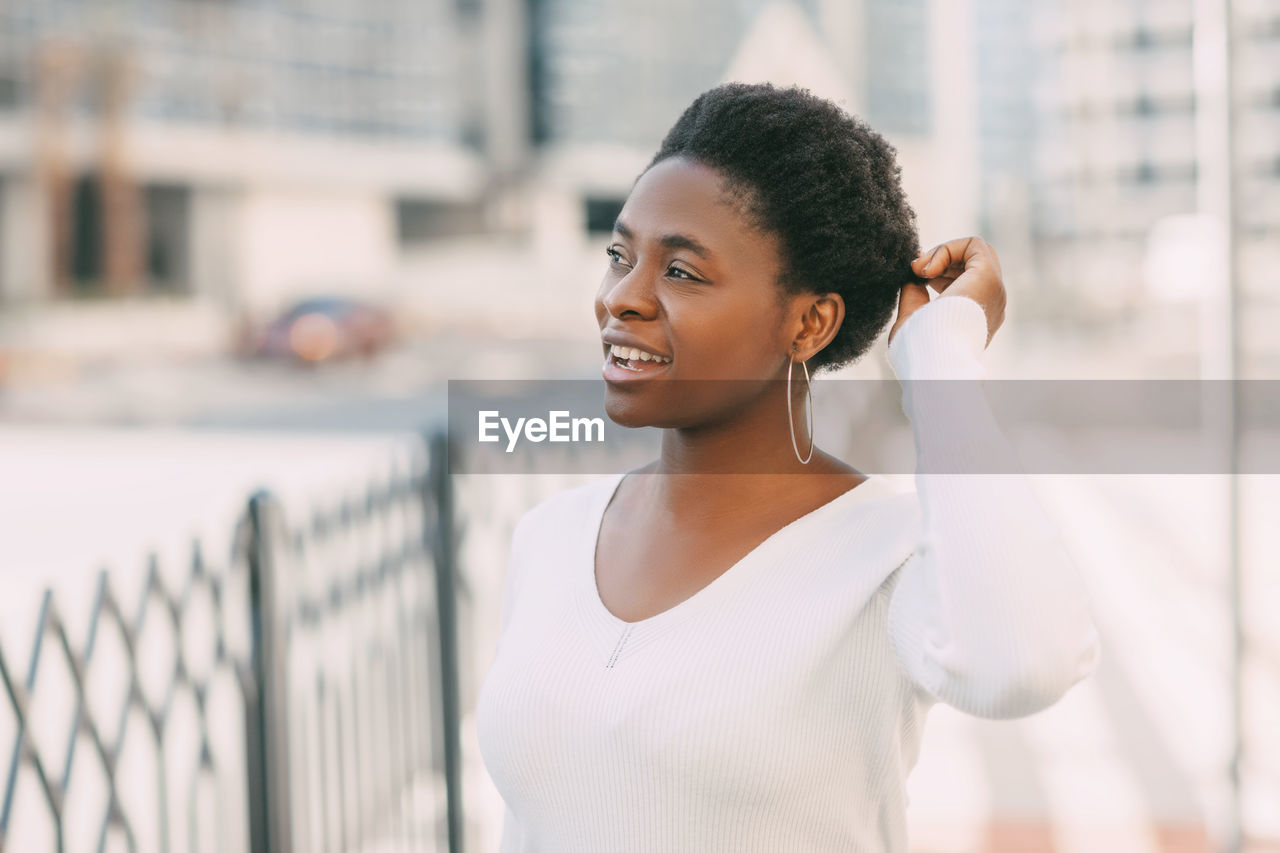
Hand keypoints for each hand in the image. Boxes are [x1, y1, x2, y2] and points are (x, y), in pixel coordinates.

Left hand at [887, 236, 1006, 348]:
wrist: (931, 360)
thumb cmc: (920, 349)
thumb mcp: (913, 319)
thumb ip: (914, 296)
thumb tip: (912, 276)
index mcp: (977, 315)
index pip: (966, 279)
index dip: (939, 269)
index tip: (915, 275)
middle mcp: (991, 302)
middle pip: (974, 262)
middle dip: (943, 258)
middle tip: (917, 270)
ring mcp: (994, 290)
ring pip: (976, 251)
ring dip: (943, 252)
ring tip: (920, 270)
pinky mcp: (988, 277)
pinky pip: (974, 245)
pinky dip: (947, 249)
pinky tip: (927, 269)